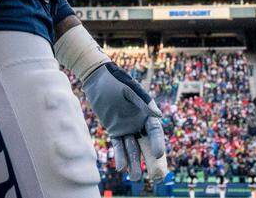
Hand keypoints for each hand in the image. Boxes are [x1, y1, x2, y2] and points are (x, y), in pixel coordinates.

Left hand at [82, 62, 168, 181]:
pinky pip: (118, 145)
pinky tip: (121, 168)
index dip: (157, 143)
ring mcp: (127, 128)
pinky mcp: (114, 130)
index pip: (154, 131)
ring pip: (132, 149)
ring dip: (134, 163)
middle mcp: (139, 123)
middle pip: (146, 145)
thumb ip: (143, 101)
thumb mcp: (129, 88)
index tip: (158, 154)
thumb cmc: (116, 79)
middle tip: (154, 176)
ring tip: (134, 178)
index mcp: (147, 113)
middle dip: (150, 161)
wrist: (97, 78)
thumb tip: (159, 115)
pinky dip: (120, 156)